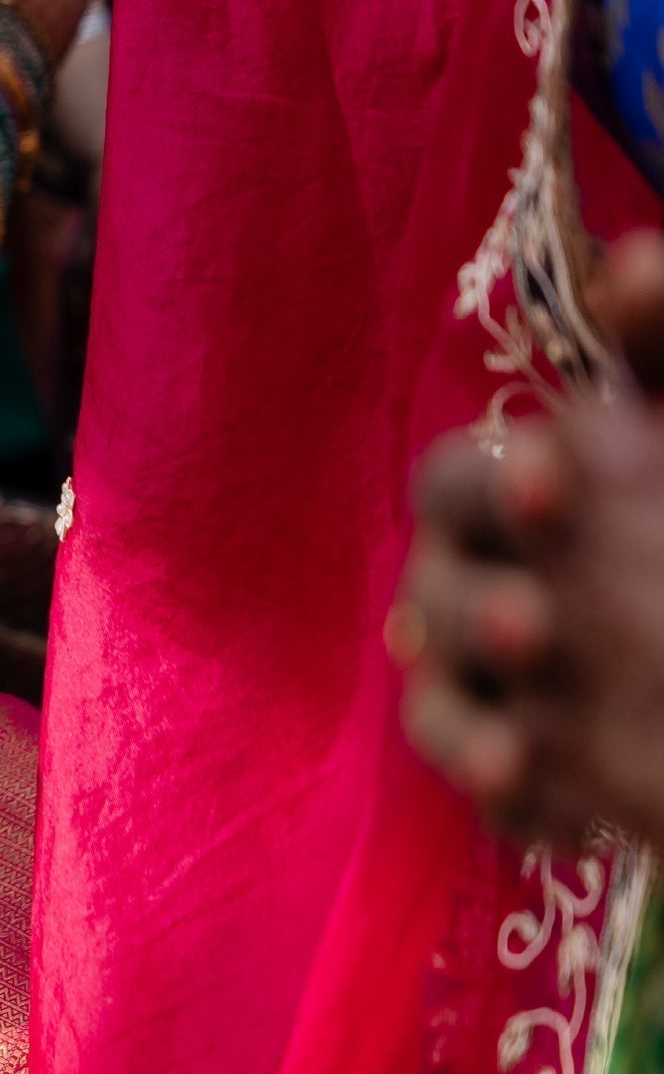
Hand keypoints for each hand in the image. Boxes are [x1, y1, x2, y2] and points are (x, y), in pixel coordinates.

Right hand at [395, 230, 663, 841]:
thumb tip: (639, 261)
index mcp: (515, 498)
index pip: (460, 483)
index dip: (493, 482)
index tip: (552, 476)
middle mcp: (481, 588)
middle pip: (435, 595)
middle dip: (477, 608)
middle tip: (537, 623)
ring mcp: (496, 690)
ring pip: (443, 705)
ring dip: (471, 717)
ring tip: (521, 745)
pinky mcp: (532, 779)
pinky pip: (495, 801)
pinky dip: (515, 804)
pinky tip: (561, 812)